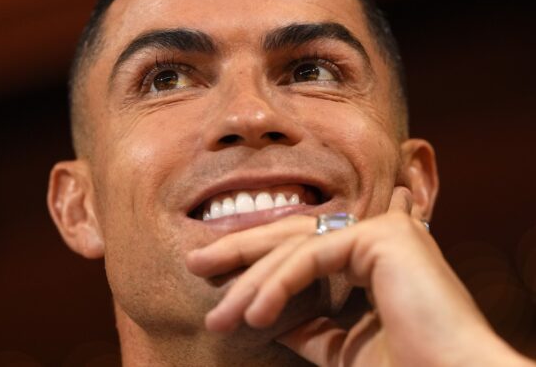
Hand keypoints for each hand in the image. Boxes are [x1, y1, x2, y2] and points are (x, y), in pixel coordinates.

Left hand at [186, 187, 531, 365]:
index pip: (298, 249)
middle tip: (194, 264)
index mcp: (370, 257)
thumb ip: (308, 327)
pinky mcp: (383, 236)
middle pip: (289, 236)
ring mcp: (381, 230)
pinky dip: (278, 284)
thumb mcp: (341, 348)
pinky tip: (255, 314)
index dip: (253, 263)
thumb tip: (267, 315)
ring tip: (220, 317)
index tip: (214, 283)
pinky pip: (313, 255)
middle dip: (238, 252)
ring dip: (251, 282)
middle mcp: (376, 235)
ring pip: (295, 246)